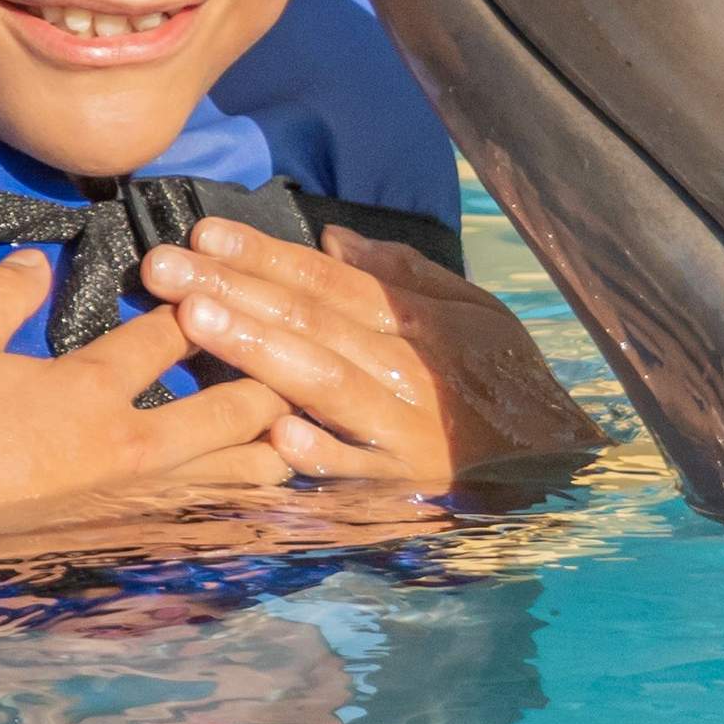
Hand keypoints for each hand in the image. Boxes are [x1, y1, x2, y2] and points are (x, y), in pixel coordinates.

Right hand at [0, 250, 291, 574]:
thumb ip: (0, 293)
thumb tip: (37, 257)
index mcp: (92, 387)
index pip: (173, 334)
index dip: (206, 307)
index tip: (225, 294)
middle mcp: (133, 446)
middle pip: (239, 408)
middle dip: (271, 380)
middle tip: (287, 364)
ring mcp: (139, 503)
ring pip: (242, 475)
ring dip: (271, 448)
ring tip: (290, 431)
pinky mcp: (133, 546)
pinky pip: (213, 527)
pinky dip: (246, 511)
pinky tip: (262, 503)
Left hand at [136, 221, 598, 489]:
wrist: (560, 463)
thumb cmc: (504, 382)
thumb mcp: (473, 312)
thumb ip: (403, 274)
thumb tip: (334, 237)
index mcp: (418, 322)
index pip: (328, 281)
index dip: (265, 256)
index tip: (203, 235)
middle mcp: (407, 370)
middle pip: (309, 323)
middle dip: (231, 292)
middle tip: (163, 270)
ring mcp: (404, 431)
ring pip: (323, 382)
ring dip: (258, 352)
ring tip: (194, 323)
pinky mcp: (404, 488)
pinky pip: (357, 471)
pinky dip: (324, 454)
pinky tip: (276, 436)